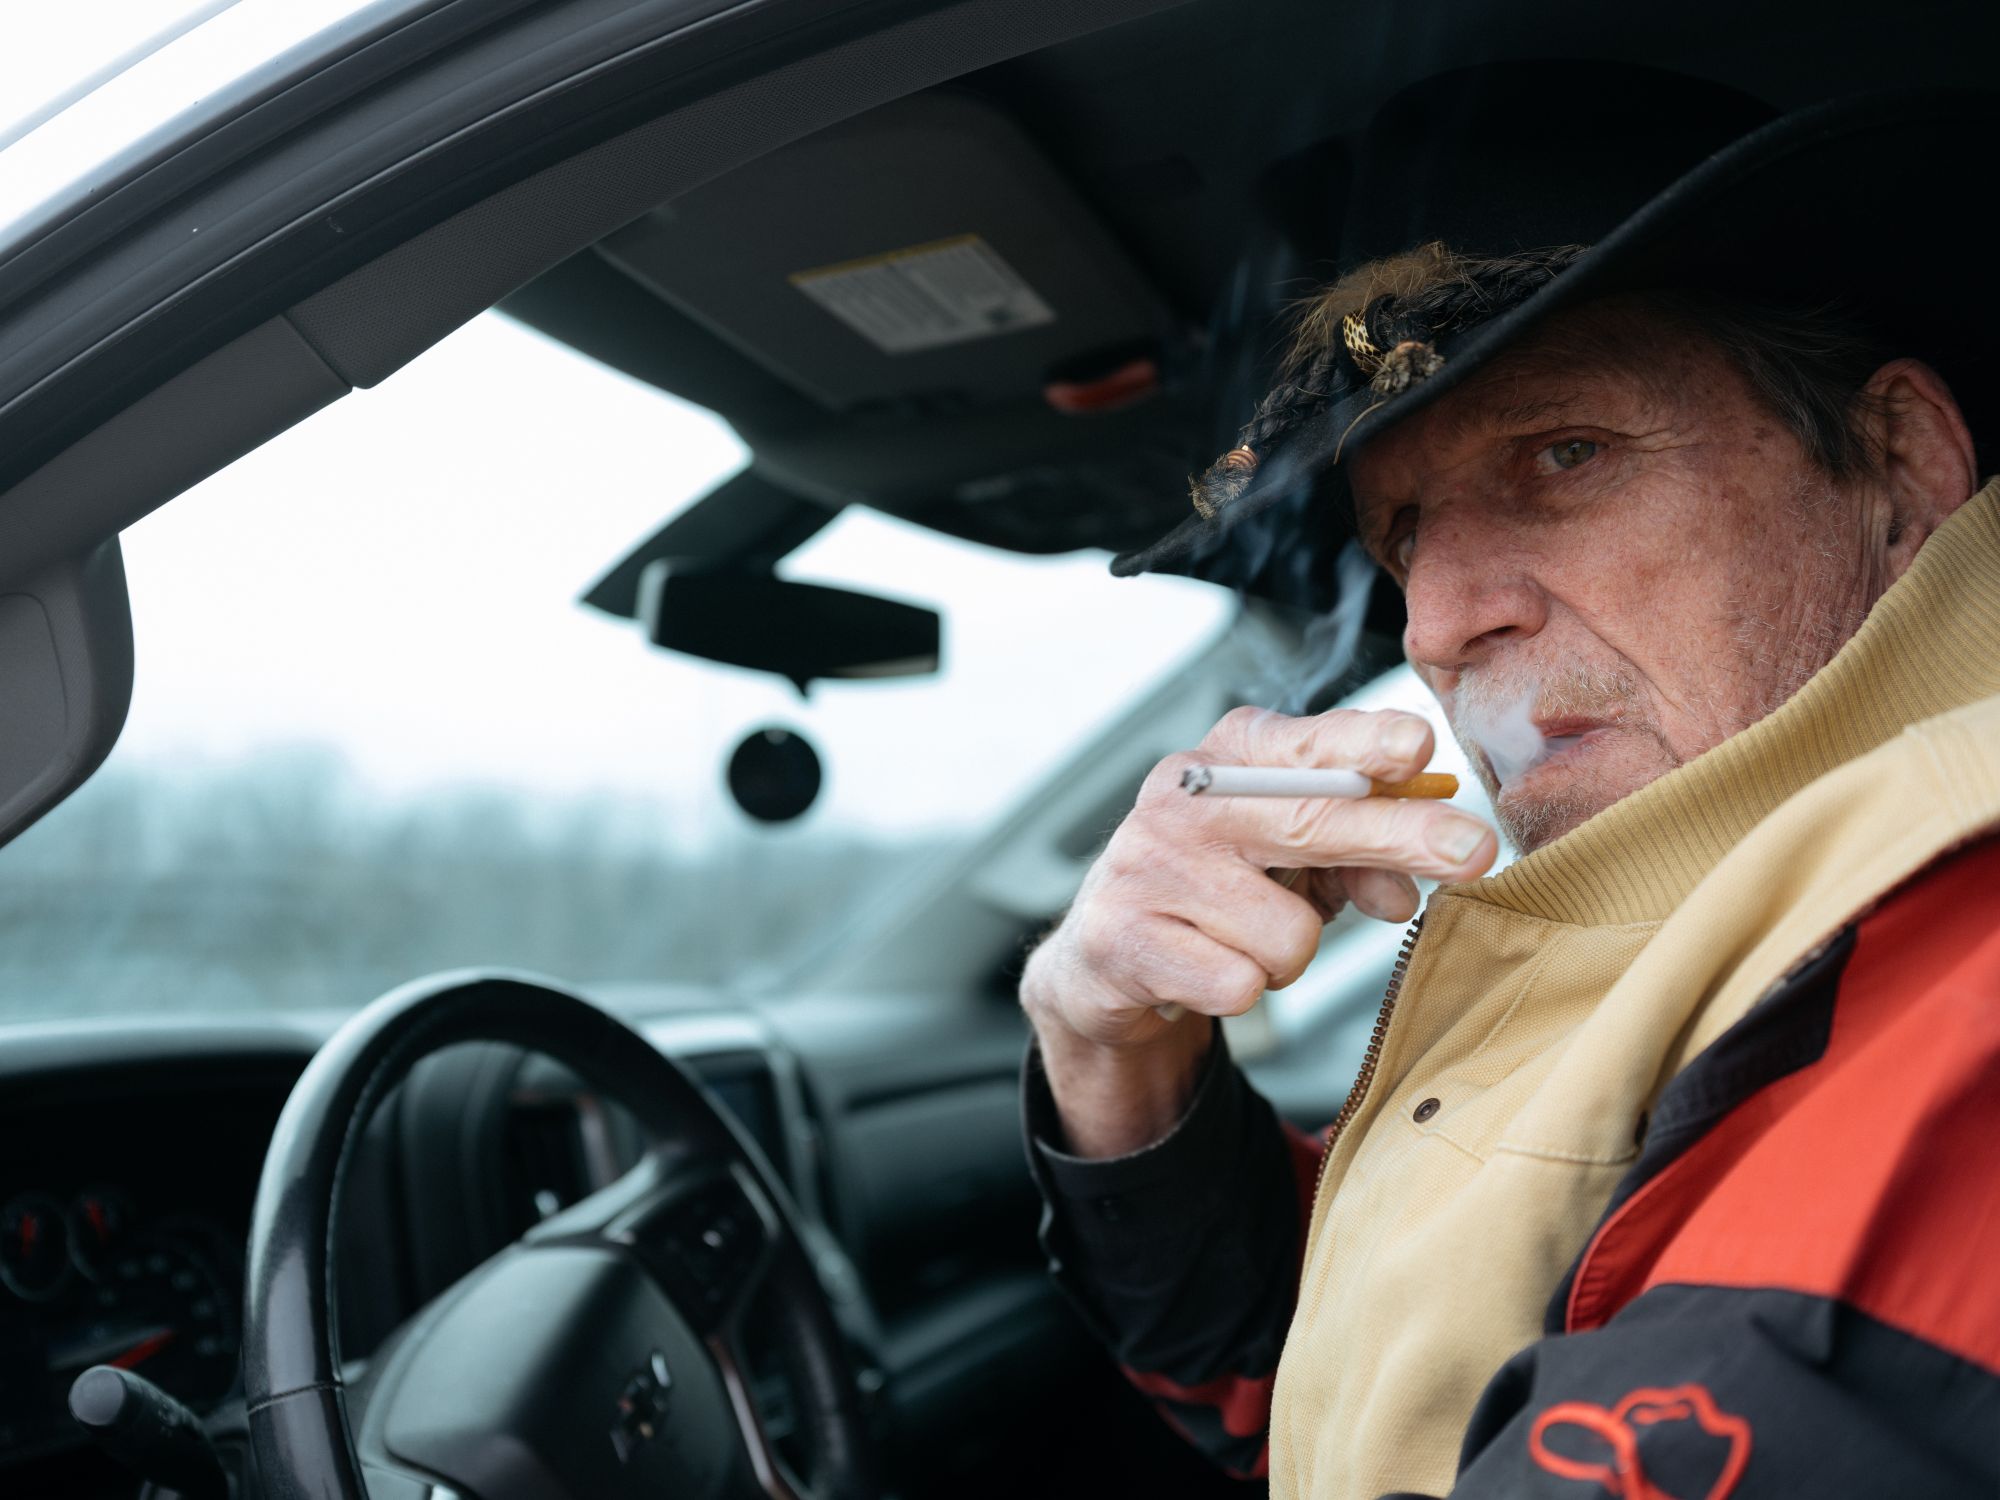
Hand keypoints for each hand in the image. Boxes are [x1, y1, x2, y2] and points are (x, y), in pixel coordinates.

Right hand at [1023, 706, 1496, 1049]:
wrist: (1109, 949)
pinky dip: (1242, 988)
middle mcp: (1183, 797)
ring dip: (1289, 954)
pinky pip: (1239, 984)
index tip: (1417, 748)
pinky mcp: (1122, 937)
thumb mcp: (1301, 860)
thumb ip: (1361, 859)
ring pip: (1289, 933)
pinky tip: (1206, 965)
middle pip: (1313, 822)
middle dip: (1400, 836)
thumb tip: (1405, 891)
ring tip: (1246, 938)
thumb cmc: (1224, 886)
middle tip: (1474, 852)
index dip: (1364, 743)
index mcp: (1232, 755)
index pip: (1309, 743)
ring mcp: (1147, 865)